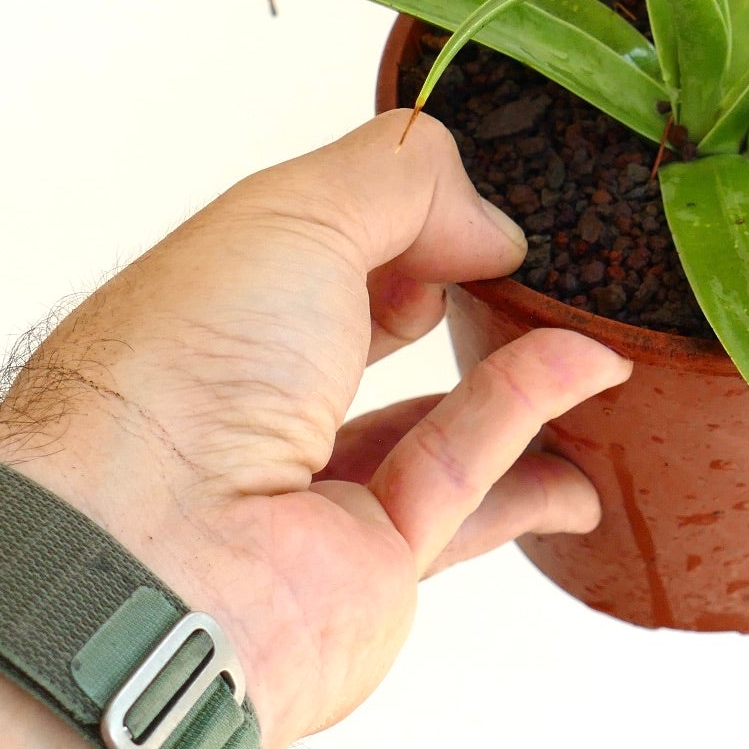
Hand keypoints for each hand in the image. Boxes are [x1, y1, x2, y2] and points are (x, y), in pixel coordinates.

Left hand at [0, 110, 631, 748]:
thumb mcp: (293, 215)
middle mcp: (249, 406)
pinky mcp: (376, 566)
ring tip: (596, 334)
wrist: (153, 563)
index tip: (469, 207)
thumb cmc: (179, 376)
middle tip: (532, 268)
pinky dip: (534, 426)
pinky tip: (592, 377)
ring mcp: (312, 494)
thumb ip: (402, 183)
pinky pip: (471, 486)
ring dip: (521, 373)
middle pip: (366, 342)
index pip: (305, 254)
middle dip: (450, 300)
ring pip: (434, 423)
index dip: (390, 221)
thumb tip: (489, 222)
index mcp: (205, 315)